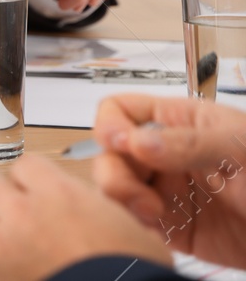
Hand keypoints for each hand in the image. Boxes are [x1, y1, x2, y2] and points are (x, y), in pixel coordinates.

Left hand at [0, 155, 171, 280]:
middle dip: (0, 202)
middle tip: (16, 224)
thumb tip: (81, 205)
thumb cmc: (135, 277)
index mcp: (60, 195)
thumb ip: (95, 208)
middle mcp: (23, 214)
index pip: (25, 166)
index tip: (39, 199)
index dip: (33, 185)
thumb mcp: (130, 230)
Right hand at [92, 94, 245, 264]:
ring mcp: (170, 193)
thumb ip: (189, 143)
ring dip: (122, 202)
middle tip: (138, 197)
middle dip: (115, 173)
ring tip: (152, 216)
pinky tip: (157, 233)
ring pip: (117, 190)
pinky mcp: (176, 230)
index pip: (122, 111)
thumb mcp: (241, 149)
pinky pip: (137, 225)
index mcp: (182, 122)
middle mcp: (168, 155)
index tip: (120, 145)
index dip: (110, 124)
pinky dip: (134, 228)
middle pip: (111, 154)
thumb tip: (135, 141)